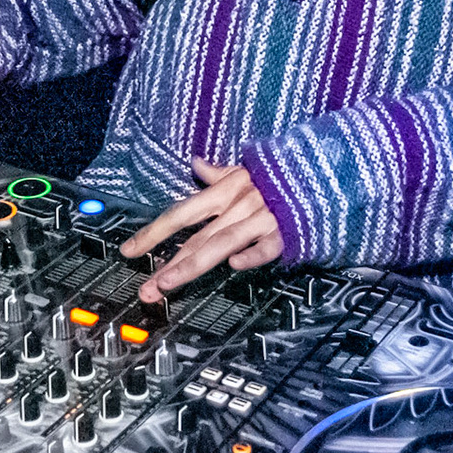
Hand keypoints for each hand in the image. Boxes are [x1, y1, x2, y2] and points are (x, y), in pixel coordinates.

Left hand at [120, 158, 283, 303]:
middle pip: (196, 237)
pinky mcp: (284, 232)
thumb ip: (218, 173)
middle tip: (145, 287)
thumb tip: (197, 164)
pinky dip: (251, 255)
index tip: (129, 250)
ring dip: (191, 265)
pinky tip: (234, 266)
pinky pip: (265, 246)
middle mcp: (237, 205)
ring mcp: (260, 219)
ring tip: (166, 284)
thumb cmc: (281, 174)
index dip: (153, 232)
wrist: (323, 170)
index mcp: (226, 191)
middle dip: (167, 263)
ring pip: (220, 244)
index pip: (181, 213)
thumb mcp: (246, 168)